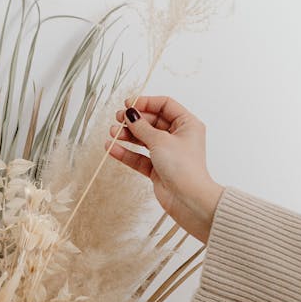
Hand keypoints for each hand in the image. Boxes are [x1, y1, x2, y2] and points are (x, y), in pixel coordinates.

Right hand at [105, 95, 223, 242]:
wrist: (188, 199)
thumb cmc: (183, 167)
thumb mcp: (160, 141)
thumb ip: (142, 127)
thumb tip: (129, 114)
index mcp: (187, 124)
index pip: (165, 105)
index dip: (146, 102)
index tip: (128, 104)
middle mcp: (178, 137)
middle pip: (152, 121)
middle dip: (134, 120)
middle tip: (118, 119)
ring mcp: (167, 153)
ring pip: (144, 139)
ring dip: (128, 135)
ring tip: (112, 133)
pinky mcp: (158, 168)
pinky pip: (139, 157)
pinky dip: (127, 152)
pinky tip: (112, 148)